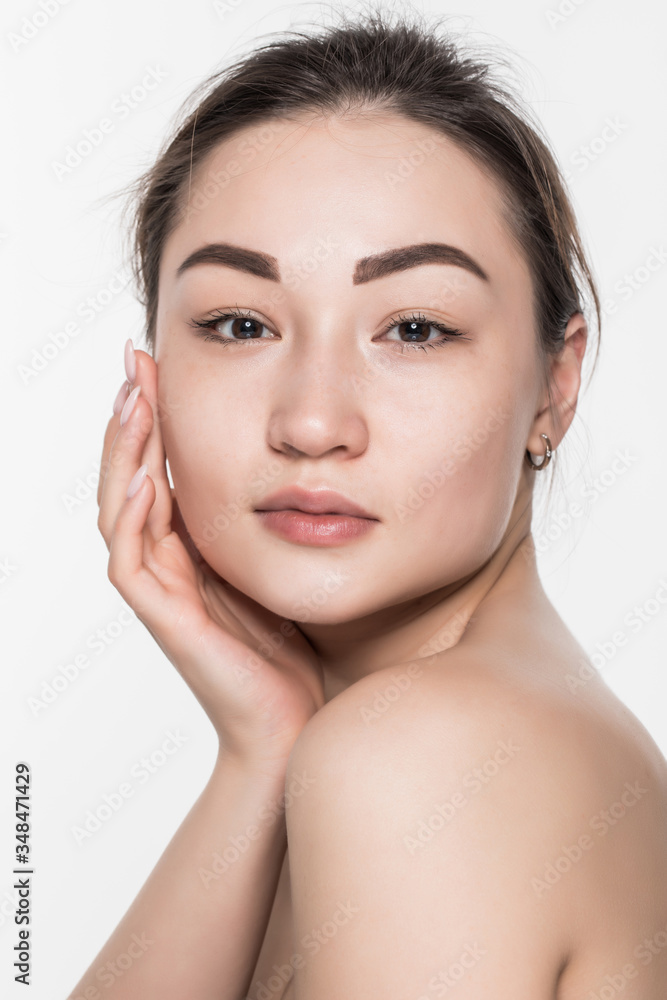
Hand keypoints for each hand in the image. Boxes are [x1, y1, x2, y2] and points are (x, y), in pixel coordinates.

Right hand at [97, 343, 324, 773]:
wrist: (290, 724)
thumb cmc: (287, 651)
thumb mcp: (278, 566)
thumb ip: (266, 525)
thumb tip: (293, 471)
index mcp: (189, 548)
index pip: (158, 469)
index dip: (154, 418)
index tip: (160, 364)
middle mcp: (166, 563)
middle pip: (129, 477)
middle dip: (131, 418)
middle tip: (135, 360)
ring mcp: (161, 592)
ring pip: (120, 510)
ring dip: (123, 453)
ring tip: (133, 398)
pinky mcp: (168, 620)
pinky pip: (133, 562)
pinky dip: (133, 518)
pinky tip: (145, 477)